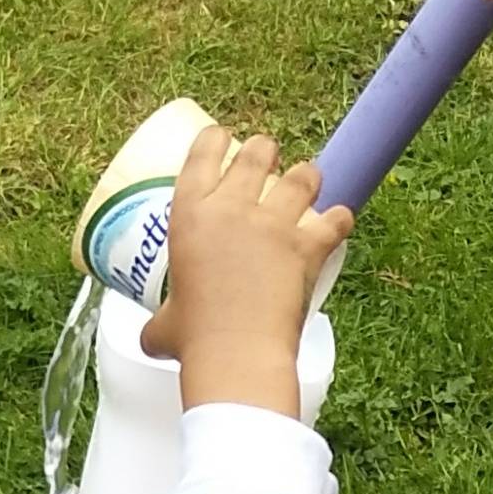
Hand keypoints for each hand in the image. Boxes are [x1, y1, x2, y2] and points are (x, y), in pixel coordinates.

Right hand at [139, 125, 352, 417]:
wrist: (236, 354)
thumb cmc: (194, 340)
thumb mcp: (164, 327)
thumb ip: (159, 323)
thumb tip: (152, 339)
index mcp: (190, 215)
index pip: (203, 153)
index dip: (215, 139)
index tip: (223, 138)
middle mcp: (232, 207)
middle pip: (256, 152)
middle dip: (265, 152)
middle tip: (268, 162)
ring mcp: (273, 223)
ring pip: (301, 176)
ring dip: (307, 176)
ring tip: (308, 182)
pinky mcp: (307, 246)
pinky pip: (335, 220)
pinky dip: (340, 220)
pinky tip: (340, 221)